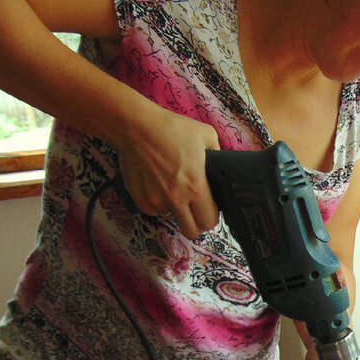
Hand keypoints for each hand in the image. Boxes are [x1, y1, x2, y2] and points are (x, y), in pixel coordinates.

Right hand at [115, 105, 221, 237]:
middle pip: (191, 231)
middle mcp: (175, 199)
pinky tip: (157, 184)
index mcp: (195, 187)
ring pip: (171, 218)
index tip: (209, 207)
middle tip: (194, 208)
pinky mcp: (139, 198)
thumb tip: (222, 165)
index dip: (211, 216)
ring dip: (174, 209)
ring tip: (172, 187)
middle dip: (195, 223)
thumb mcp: (206, 135)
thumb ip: (218, 153)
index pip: (209, 221)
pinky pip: (153, 210)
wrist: (137, 127)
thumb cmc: (172, 129)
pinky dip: (157, 202)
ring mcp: (155, 200)